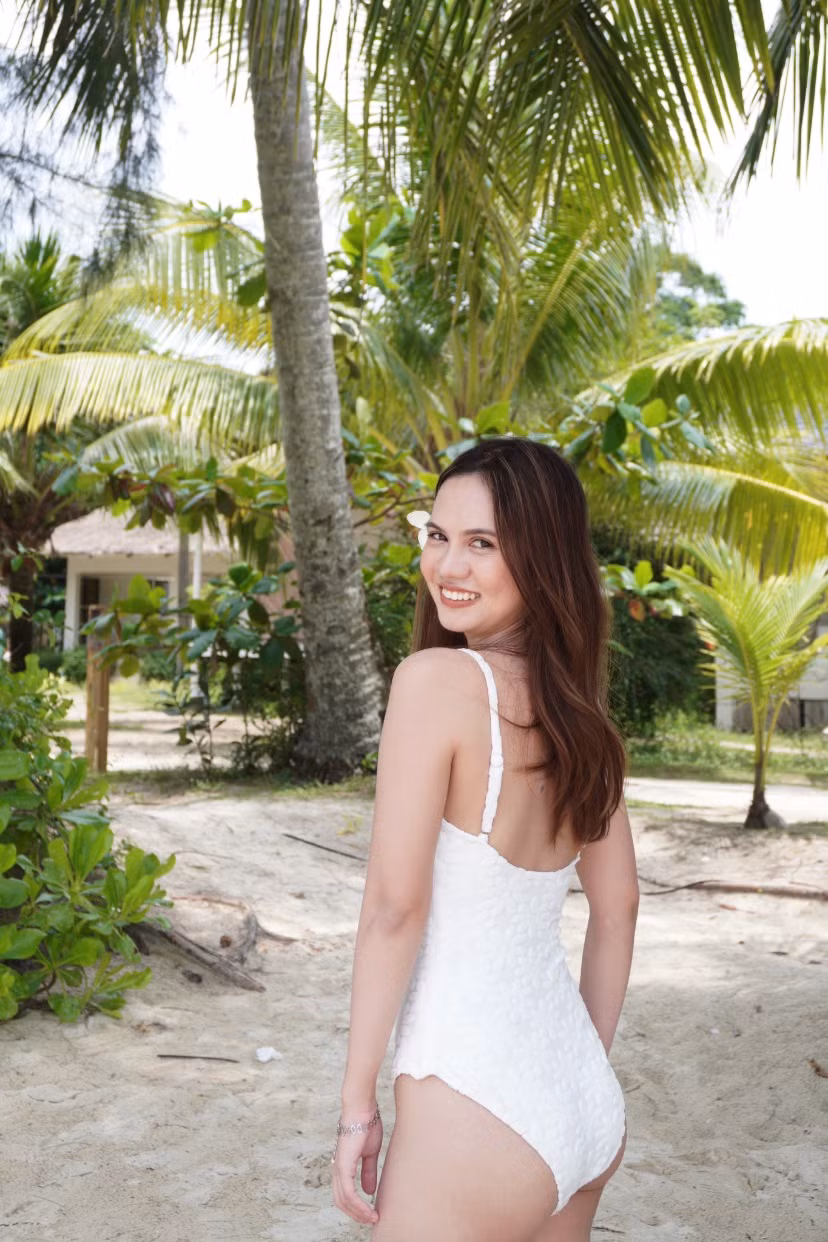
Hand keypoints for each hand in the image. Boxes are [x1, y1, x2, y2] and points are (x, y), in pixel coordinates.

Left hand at [331, 1107, 382, 1226]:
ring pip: (344, 1201)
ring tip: (373, 1218)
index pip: (344, 1194)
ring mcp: (339, 1168)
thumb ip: (368, 1172)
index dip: (356, 1206)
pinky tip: (369, 1209)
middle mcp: (337, 1169)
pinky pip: (349, 1193)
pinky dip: (358, 1205)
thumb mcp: (370, 1153)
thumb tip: (369, 1191)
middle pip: (342, 1202)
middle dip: (356, 1214)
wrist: (363, 1110)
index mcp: (343, 1166)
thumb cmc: (366, 1126)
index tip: (370, 1213)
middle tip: (371, 1220)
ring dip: (358, 1213)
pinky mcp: (343, 1166)